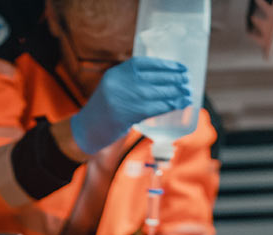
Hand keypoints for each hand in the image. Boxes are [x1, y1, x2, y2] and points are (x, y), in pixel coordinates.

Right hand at [70, 56, 191, 154]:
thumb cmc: (103, 113)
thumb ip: (131, 84)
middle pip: (151, 78)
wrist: (85, 131)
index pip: (143, 64)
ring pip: (154, 93)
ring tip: (186, 94)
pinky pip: (151, 108)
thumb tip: (161, 82)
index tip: (179, 67)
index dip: (164, 65)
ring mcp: (120, 99)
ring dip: (173, 94)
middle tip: (187, 81)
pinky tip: (176, 105)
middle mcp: (117, 83)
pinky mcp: (124, 115)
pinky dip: (166, 106)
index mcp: (115, 74)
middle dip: (173, 79)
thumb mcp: (113, 90)